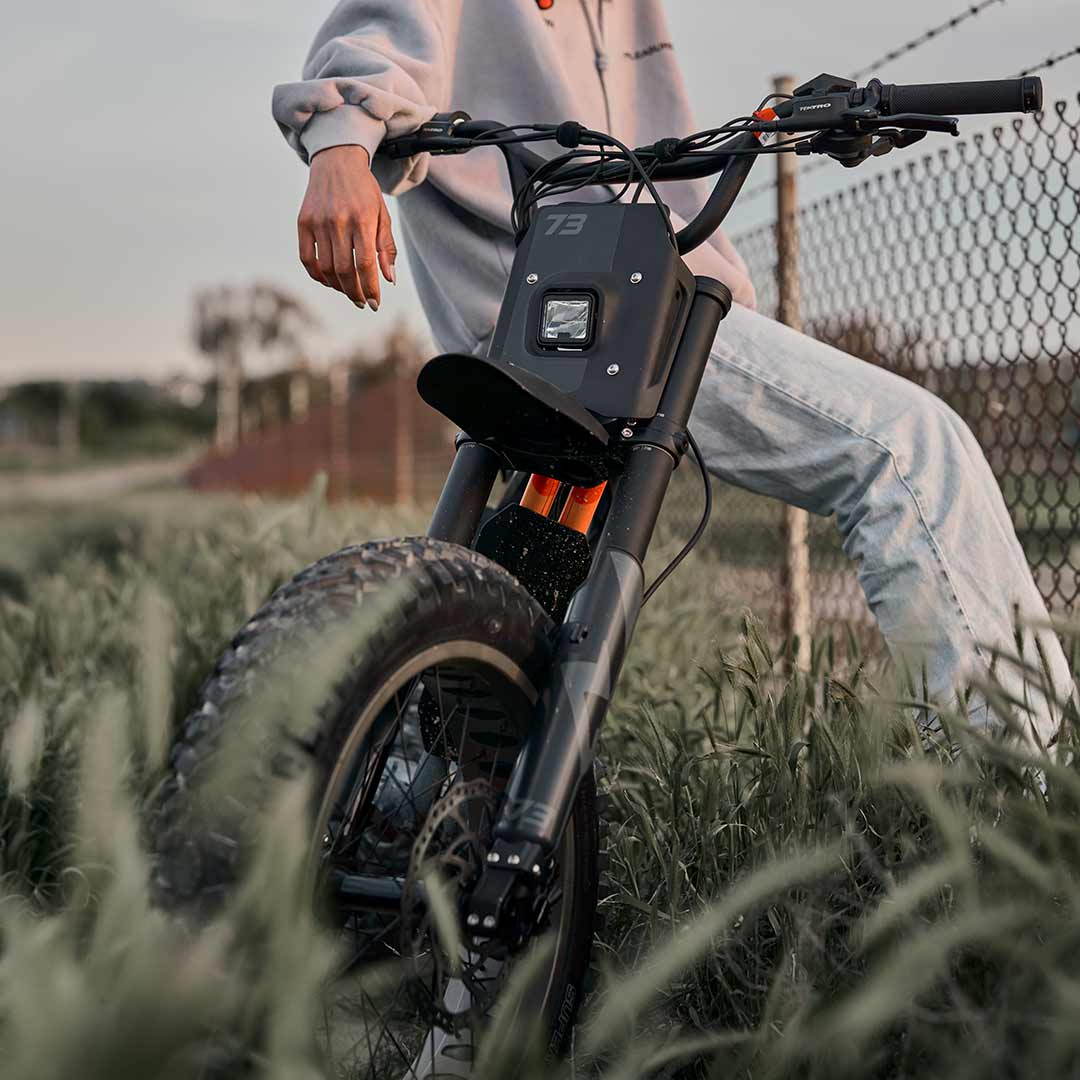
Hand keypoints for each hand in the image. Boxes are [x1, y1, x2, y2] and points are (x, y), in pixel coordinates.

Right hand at [298, 145, 396, 309]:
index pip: (365, 264)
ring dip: (338, 286)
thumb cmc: (364, 191)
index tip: (374, 304)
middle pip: (344, 270)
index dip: (370, 288)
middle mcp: (339, 221)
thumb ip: (386, 247)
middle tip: (361, 302)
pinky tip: (328, 280)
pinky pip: (307, 258)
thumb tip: (388, 279)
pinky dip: (317, 274)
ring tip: (348, 291)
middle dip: (354, 292)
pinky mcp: (303, 221)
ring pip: (326, 268)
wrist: (337, 160)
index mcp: (363, 219)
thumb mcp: (382, 215)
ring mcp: (318, 222)